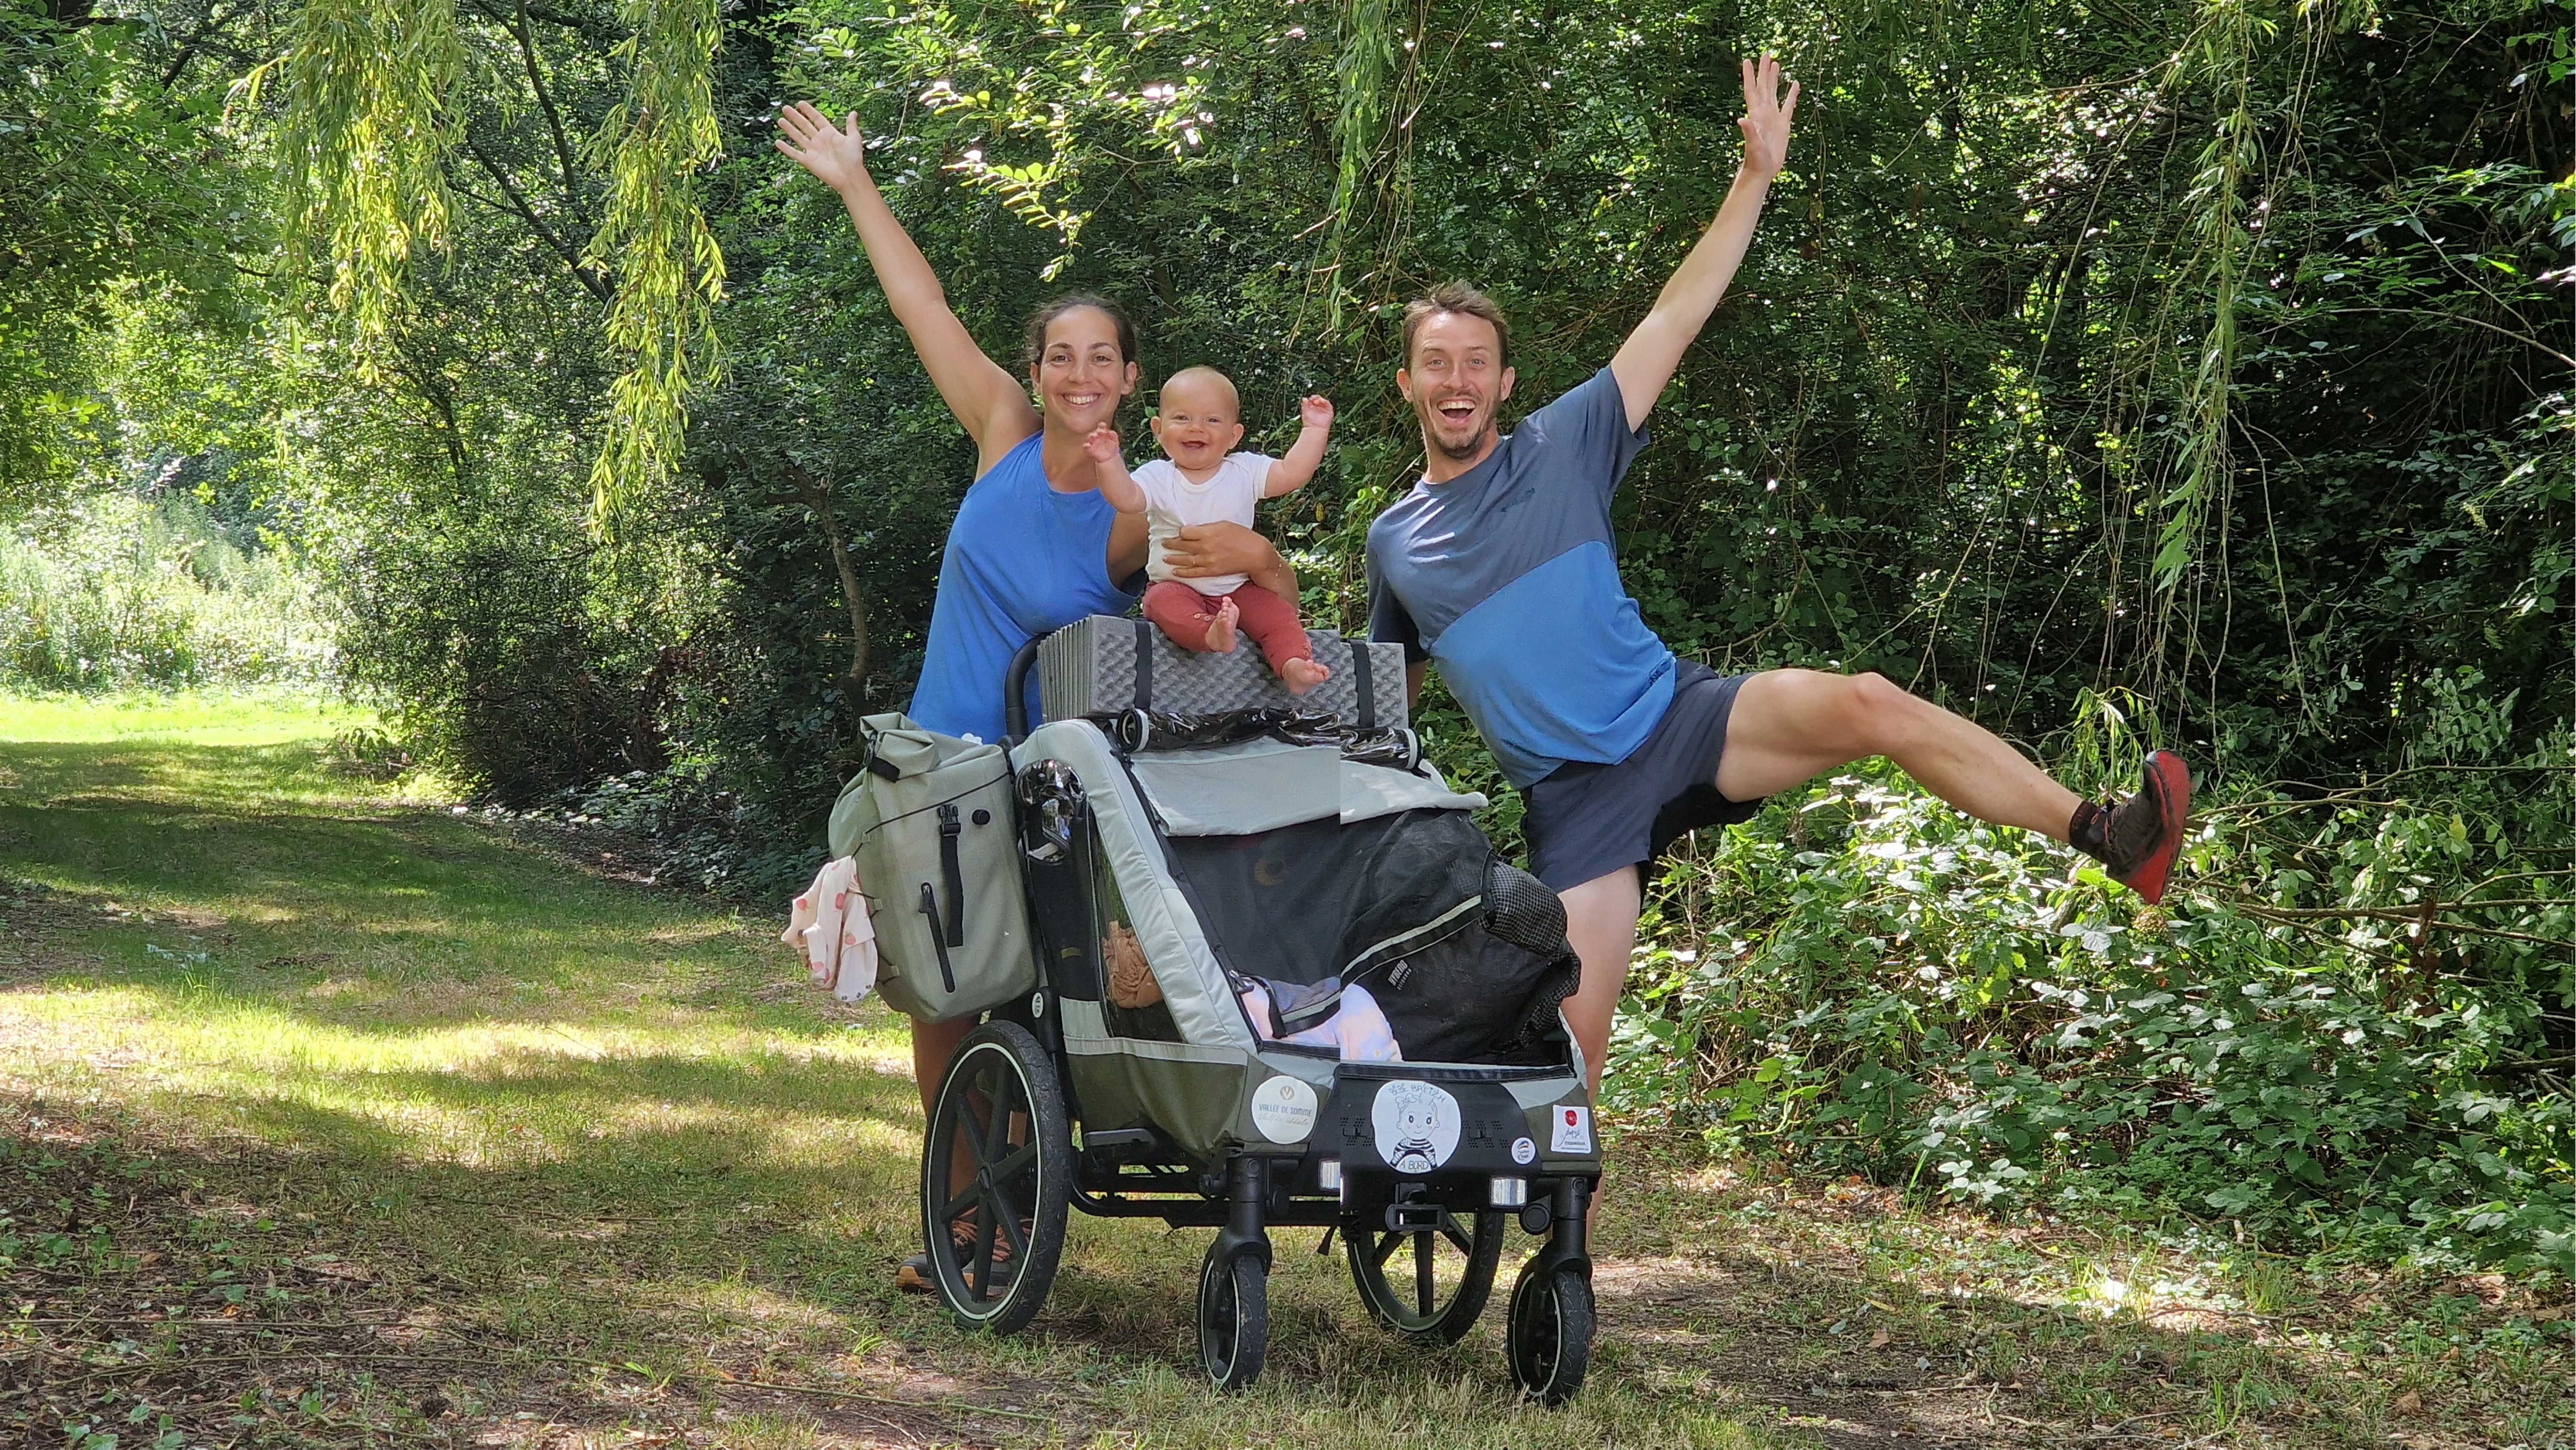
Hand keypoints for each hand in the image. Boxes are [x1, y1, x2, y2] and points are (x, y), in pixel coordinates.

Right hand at [775, 101, 872, 193]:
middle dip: (795, 117)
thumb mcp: (854, 138)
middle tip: (785, 108)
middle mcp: (820, 141)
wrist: (849, 175)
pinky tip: (778, 142)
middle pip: (804, 126)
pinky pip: (794, 154)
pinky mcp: (808, 161)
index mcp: (830, 133)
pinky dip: (786, 148)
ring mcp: (813, 151)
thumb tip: (853, 113)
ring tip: (780, 120)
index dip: (809, 111)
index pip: (817, 119)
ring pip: (798, 137)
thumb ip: (851, 126)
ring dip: (789, 129)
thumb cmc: (853, 158)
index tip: (800, 103)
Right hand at [1083, 424, 1120, 464]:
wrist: (1111, 458)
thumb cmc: (1112, 447)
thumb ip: (1114, 435)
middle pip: (1095, 431)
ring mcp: (1092, 442)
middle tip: (1102, 432)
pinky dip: (1086, 445)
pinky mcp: (1089, 449)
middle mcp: (1097, 436)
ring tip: (1095, 436)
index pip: (1101, 426)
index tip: (1104, 426)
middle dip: (1098, 431)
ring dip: (1092, 436)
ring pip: (1090, 437)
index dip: (1102, 425)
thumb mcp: (1115, 440)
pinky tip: (1088, 445)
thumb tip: (1110, 431)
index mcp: (1102, 432)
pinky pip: (1086, 446)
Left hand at [1163, 520, 1276, 578]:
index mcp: (1208, 533)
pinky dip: (1183, 573)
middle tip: (1163, 542)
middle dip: (1171, 544)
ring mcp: (1208, 560)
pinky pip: (1194, 573)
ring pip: (1185, 560)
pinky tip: (1175, 572)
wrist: (1255, 554)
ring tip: (1164, 558)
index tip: (1180, 531)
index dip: (1181, 531)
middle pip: (1182, 545)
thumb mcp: (1224, 524)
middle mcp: (1205, 547)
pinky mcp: (1212, 571)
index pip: (1185, 532)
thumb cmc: (1242, 536)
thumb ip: (1207, 527)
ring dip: (1173, 559)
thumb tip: (1194, 530)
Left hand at [1299, 394, 1334, 429]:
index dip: (1311, 398)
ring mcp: (1324, 409)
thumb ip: (1304, 404)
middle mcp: (1318, 408)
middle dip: (1315, 397)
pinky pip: (1327, 403)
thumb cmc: (1309, 422)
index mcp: (1312, 408)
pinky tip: (1320, 401)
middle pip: (1317, 399)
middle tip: (1312, 399)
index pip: (1312, 400)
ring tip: (1315, 401)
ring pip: (1322, 400)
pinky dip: (1324, 401)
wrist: (1315, 428)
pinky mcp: (1329, 410)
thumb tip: (1304, 398)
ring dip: (1319, 399)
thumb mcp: (1305, 411)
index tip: (1308, 399)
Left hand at [1736, 55, 1797, 182]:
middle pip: (1763, 86)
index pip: (1752, 90)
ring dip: (1774, 78)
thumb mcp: (1753, 145)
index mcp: (1755, 114)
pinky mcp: (1783, 125)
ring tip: (1776, 63)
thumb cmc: (1755, 160)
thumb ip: (1749, 132)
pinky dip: (1791, 95)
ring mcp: (1773, 117)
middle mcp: (1763, 113)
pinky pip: (1788, 105)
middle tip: (1766, 53)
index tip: (1748, 60)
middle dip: (1764, 70)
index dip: (1749, 75)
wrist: (1762, 170)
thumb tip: (1741, 119)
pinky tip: (1795, 84)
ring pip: (1774, 92)